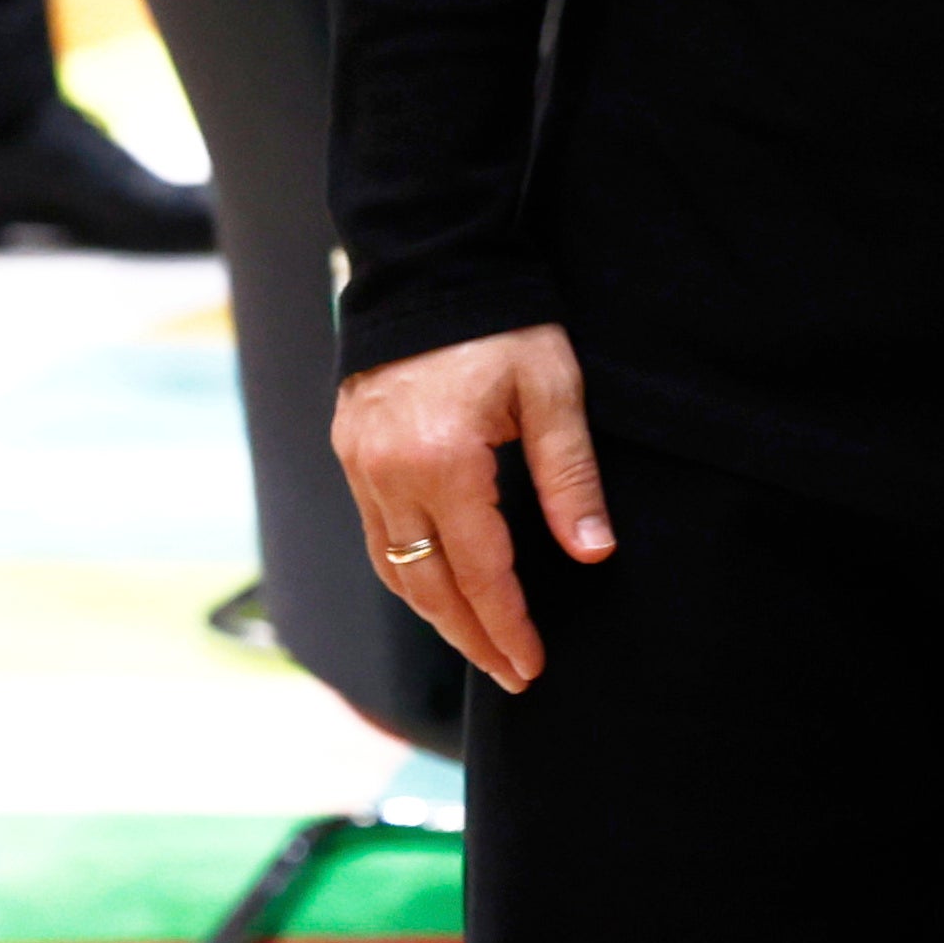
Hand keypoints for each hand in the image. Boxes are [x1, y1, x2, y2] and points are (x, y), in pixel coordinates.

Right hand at [329, 321, 609, 691]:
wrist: (428, 267)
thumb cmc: (501, 324)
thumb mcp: (552, 392)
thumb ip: (570, 477)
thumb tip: (593, 552)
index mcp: (442, 462)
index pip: (479, 571)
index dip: (506, 625)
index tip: (530, 666)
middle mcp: (388, 475)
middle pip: (428, 587)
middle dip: (471, 638)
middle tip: (511, 675)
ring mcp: (361, 467)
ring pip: (394, 568)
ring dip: (434, 615)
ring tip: (478, 646)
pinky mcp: (350, 454)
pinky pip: (376, 535)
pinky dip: (407, 574)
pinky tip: (436, 590)